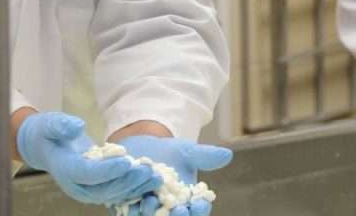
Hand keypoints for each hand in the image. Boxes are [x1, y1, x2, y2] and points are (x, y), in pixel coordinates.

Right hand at [17, 112, 161, 204]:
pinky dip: (136, 187)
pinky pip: (118, 191)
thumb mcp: (49, 123)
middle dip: (128, 180)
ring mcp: (87, 191)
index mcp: (65, 169)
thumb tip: (78, 126)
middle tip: (149, 169)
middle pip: (105, 188)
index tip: (127, 161)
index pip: (88, 173)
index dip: (108, 169)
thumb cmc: (47, 133)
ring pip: (115, 193)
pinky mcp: (98, 189)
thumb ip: (61, 125)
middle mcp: (77, 186)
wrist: (43, 146)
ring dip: (136, 186)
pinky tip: (152, 180)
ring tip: (156, 176)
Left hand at [116, 136, 232, 215]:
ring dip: (153, 214)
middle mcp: (170, 211)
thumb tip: (227, 154)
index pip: (198, 211)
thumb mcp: (188, 152)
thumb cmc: (170, 152)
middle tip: (180, 211)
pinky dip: (130, 210)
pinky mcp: (128, 207)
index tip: (199, 205)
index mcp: (189, 202)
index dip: (199, 210)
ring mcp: (149, 211)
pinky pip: (129, 213)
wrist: (141, 146)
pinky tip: (131, 203)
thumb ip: (205, 156)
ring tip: (152, 202)